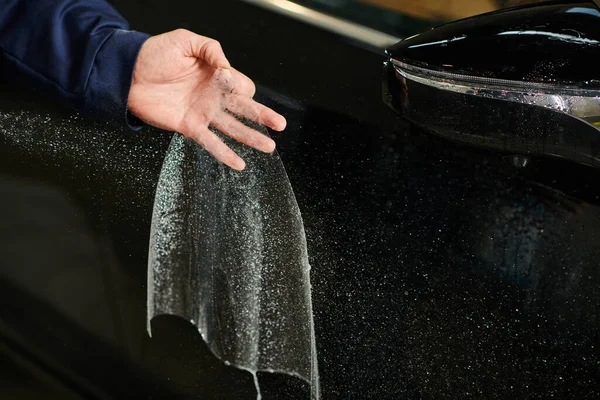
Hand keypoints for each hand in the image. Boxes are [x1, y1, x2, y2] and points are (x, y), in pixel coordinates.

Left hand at [128, 29, 286, 169]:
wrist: (128, 72)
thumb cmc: (155, 54)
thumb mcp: (186, 41)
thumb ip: (211, 49)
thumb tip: (227, 67)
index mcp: (216, 76)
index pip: (242, 85)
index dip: (242, 85)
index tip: (230, 80)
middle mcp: (213, 97)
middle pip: (245, 109)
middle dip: (264, 117)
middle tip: (280, 125)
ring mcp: (203, 113)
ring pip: (233, 128)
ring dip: (251, 138)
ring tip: (268, 148)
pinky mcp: (189, 126)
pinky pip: (210, 143)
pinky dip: (225, 154)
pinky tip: (239, 164)